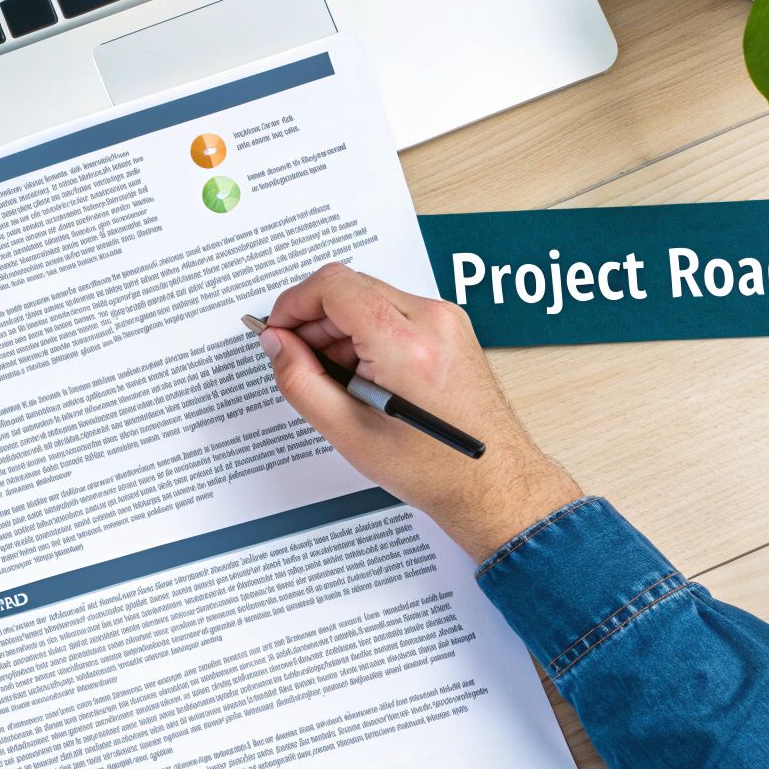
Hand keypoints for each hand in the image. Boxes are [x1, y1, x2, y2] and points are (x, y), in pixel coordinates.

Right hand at [262, 264, 582, 562]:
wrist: (491, 482)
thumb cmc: (433, 467)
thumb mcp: (349, 431)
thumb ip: (301, 380)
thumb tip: (277, 345)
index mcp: (406, 344)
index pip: (333, 287)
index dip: (293, 304)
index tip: (278, 329)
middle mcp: (431, 321)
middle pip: (349, 287)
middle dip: (314, 320)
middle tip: (300, 360)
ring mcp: (446, 320)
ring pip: (369, 297)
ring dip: (340, 328)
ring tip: (339, 379)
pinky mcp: (450, 326)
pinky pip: (393, 310)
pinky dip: (367, 332)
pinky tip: (364, 374)